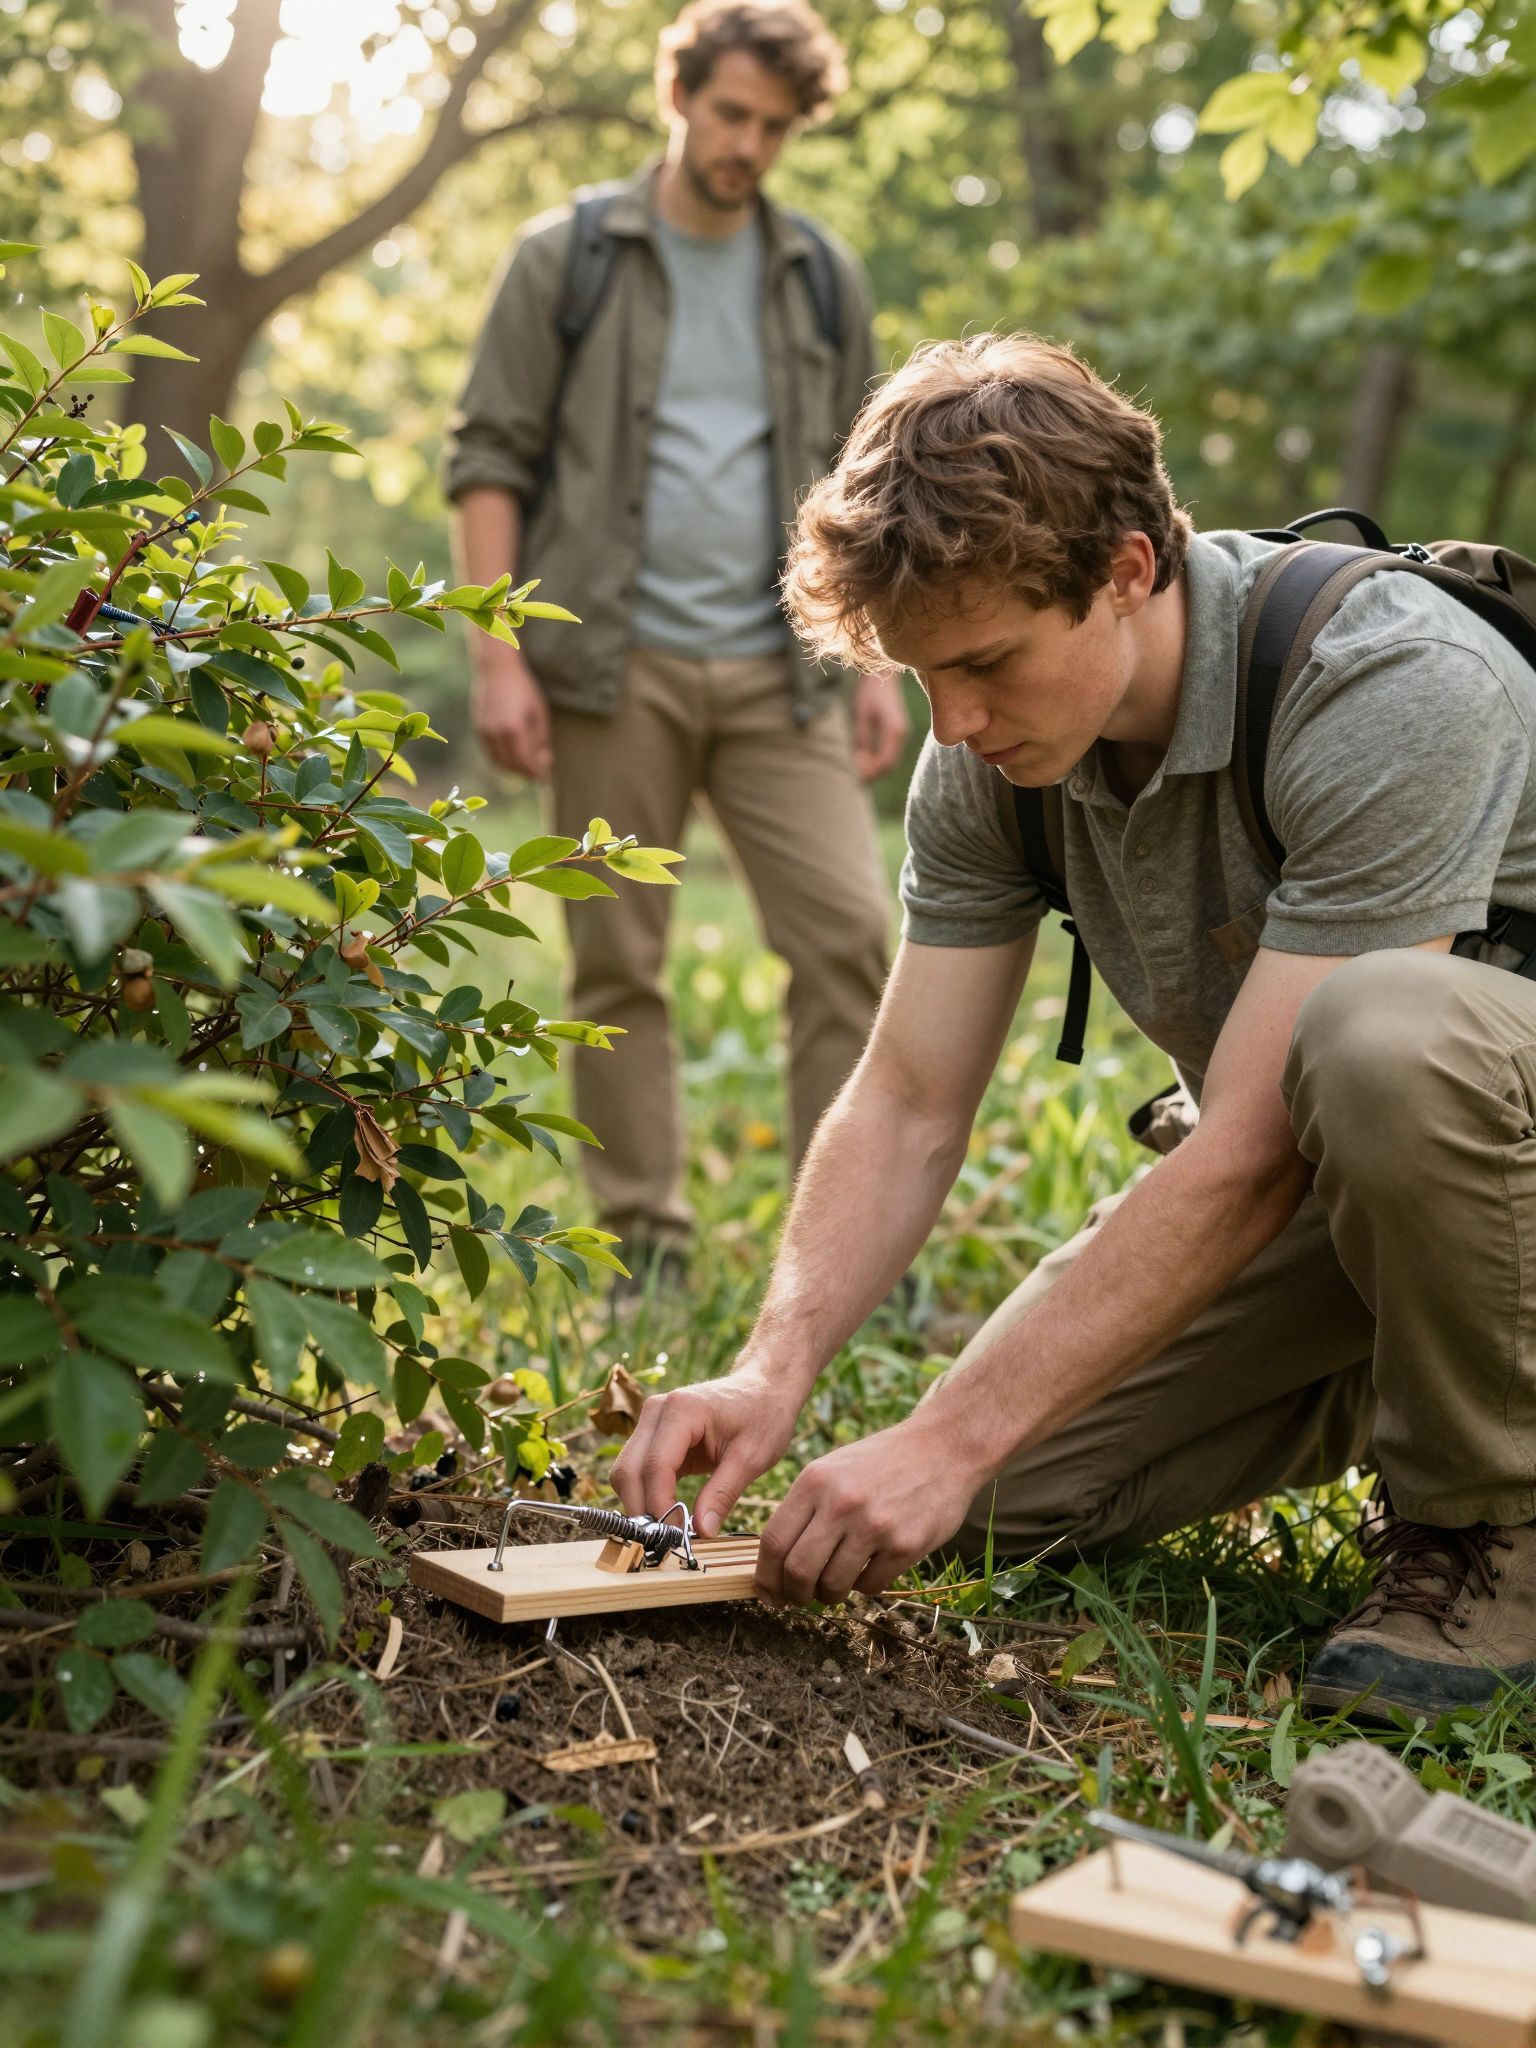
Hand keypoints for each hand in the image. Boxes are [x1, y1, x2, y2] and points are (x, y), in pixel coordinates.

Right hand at [473, 658, 550, 779]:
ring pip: (497, 762)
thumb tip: (544, 760)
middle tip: (537, 774)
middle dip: (524, 773)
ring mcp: (484, 732)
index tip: (544, 778)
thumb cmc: (523, 688)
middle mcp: (496, 733)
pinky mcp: (478, 729)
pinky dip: (501, 760)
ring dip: (512, 769)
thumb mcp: (539, 711)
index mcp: (514, 729)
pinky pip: (489, 753)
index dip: (535, 774)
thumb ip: (541, 738)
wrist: (496, 669)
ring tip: (525, 766)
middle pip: (511, 766)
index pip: (525, 763)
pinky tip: (512, 755)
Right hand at [610, 1368, 803, 1537]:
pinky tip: (667, 1515)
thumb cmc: (762, 1415)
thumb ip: (723, 1494)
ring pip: (625, 1472)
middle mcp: (657, 1410)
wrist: (763, 1388)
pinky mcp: (653, 1434)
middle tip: (665, 1542)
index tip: (674, 1536)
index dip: (659, 1505)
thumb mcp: (753, 1457)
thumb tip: (701, 1532)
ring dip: (639, 1505)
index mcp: (683, 1409)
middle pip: (628, 1470)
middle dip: (642, 1510)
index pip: (655, 1465)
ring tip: (667, 1531)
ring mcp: (651, 1420)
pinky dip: (645, 1495)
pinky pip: (636, 1470)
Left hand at [755, 1415, 983, 1605]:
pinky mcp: (905, 1544)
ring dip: (830, 1595)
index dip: (766, 1577)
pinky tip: (870, 1569)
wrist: (942, 1448)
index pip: (773, 1542)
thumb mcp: (832, 1469)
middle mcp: (841, 1503)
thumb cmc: (880, 1463)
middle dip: (794, 1594)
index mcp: (815, 1481)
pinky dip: (864, 1587)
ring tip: (836, 1585)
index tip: (769, 1592)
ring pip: (833, 1585)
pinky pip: (870, 1586)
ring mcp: (874, 1525)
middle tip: (800, 1599)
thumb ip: (803, 1509)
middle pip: (798, 1570)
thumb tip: (774, 1563)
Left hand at [851, 669, 908, 782]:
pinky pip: (890, 752)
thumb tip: (860, 761)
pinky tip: (865, 755)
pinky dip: (879, 758)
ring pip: (891, 760)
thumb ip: (862, 739)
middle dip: (873, 772)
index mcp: (894, 731)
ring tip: (858, 763)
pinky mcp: (898, 732)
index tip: (856, 773)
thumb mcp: (861, 716)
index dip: (871, 771)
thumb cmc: (870, 692)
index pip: (885, 762)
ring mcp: (902, 733)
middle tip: (856, 773)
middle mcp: (901, 734)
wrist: (883, 674)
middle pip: (890, 764)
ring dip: (875, 766)